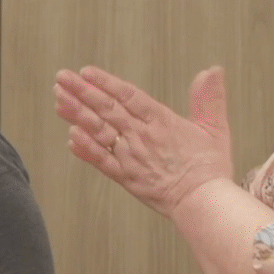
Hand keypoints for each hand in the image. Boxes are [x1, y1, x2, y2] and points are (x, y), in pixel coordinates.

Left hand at [53, 65, 234, 216]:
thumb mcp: (214, 127)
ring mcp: (131, 157)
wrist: (204, 203)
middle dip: (82, 92)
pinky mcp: (126, 178)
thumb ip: (209, 98)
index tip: (86, 72)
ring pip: (99, 131)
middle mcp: (142, 137)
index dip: (106, 82)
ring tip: (58, 100)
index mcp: (161, 122)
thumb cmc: (210, 168)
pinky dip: (86, 149)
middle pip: (107, 109)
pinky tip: (71, 136)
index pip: (128, 96)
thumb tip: (212, 70)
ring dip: (77, 114)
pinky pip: (102, 161)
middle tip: (62, 78)